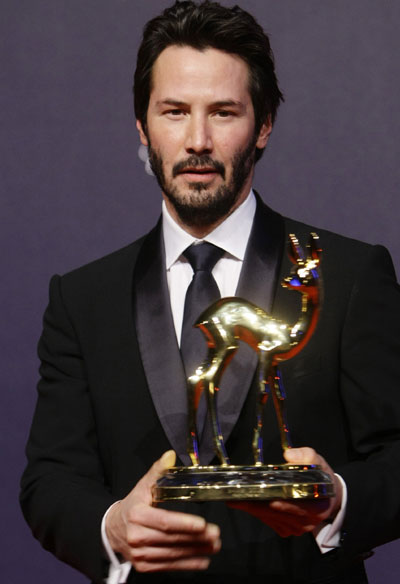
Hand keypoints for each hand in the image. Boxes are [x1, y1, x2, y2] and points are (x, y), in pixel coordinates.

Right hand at [105, 451, 220, 571]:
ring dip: (196, 551)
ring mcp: (139, 554)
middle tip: (215, 534)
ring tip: (214, 546)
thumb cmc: (133, 505)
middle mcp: (137, 536)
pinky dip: (187, 564)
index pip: (164, 521)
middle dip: (196, 538)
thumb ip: (158, 471)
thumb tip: (170, 455)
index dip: (184, 524)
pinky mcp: (144, 566)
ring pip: (172, 554)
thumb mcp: (143, 486)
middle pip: (171, 538)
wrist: (112, 529)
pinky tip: (203, 560)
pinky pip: (168, 566)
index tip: (202, 524)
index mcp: (137, 515)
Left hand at [228, 447, 342, 536]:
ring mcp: (296, 528)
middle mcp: (306, 521)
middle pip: (276, 513)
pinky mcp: (287, 530)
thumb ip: (306, 456)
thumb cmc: (322, 478)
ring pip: (270, 518)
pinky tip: (247, 503)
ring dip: (253, 509)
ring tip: (234, 499)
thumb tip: (288, 455)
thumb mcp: (318, 462)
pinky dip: (258, 513)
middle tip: (233, 498)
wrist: (329, 498)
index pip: (295, 506)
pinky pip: (270, 522)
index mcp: (317, 506)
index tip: (262, 499)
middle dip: (254, 505)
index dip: (278, 503)